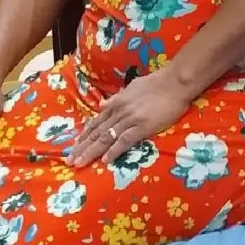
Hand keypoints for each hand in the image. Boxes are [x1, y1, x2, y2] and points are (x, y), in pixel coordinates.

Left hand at [68, 70, 188, 167]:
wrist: (175, 82)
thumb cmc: (156, 84)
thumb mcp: (132, 88)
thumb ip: (117, 98)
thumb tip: (103, 105)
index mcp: (117, 102)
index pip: (96, 122)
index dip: (84, 136)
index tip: (74, 146)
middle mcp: (119, 111)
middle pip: (96, 132)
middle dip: (82, 147)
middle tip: (69, 160)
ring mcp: (129, 119)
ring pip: (106, 137)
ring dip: (91, 152)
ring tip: (80, 163)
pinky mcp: (142, 126)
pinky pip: (124, 140)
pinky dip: (114, 151)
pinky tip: (105, 160)